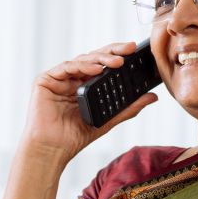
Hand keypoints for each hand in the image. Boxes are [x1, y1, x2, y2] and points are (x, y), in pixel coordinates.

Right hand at [21, 42, 158, 160]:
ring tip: (117, 62)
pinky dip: (81, 66)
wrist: (53, 150)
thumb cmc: (75, 137)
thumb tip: (152, 97)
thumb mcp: (108, 119)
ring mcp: (58, 78)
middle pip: (93, 59)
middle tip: (129, 49)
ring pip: (82, 61)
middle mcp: (71, 79)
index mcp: (84, 85)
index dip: (118, 56)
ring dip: (100, 59)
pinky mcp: (45, 80)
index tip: (135, 51)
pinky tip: (96, 69)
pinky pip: (66, 67)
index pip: (103, 65)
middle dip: (112, 52)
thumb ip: (128, 107)